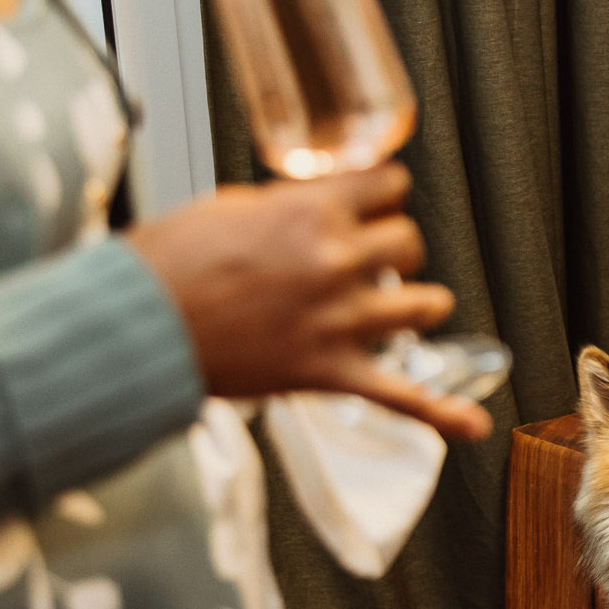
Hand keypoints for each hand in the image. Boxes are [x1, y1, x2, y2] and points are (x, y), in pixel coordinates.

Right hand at [127, 164, 491, 440]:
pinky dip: (441, 414)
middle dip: (393, 248)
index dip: (382, 193)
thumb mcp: (228, 206)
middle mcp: (336, 261)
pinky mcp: (330, 372)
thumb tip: (315, 207)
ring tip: (397, 309)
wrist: (136, 325)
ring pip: (426, 304)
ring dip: (414, 305)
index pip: (390, 184)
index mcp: (311, 211)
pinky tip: (472, 423)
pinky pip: (401, 398)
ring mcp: (339, 320)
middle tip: (369, 260)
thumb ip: (287, 207)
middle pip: (410, 242)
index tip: (373, 202)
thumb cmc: (167, 264)